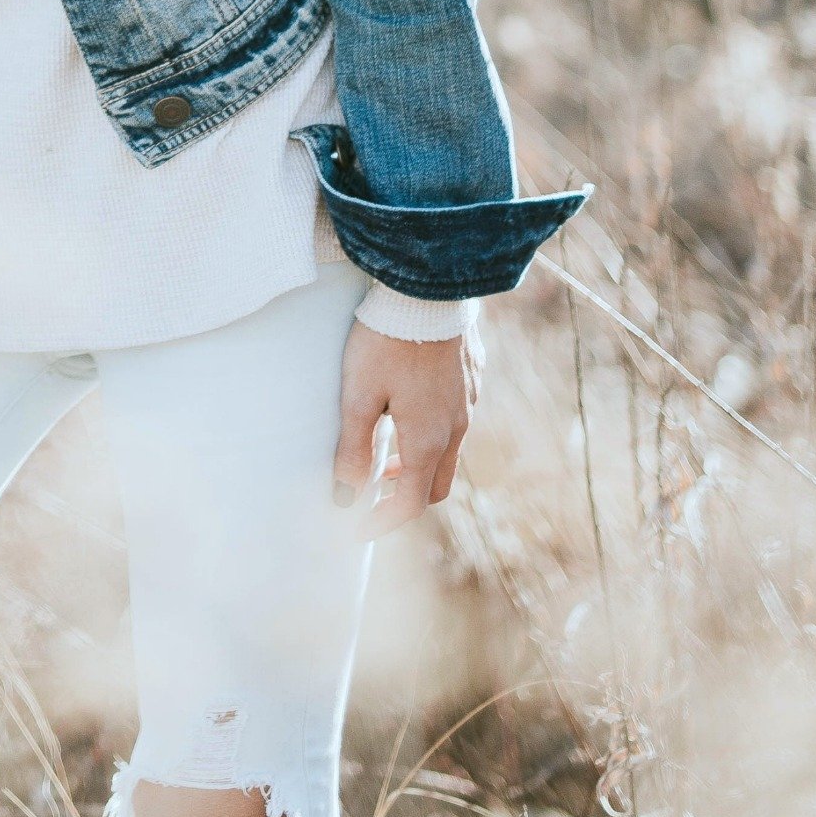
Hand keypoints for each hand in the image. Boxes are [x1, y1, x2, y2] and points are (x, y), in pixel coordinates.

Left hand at [333, 319, 478, 532]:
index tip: (358, 530)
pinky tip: (407, 411)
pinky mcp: (471, 379)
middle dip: (406, 498)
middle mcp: (456, 427)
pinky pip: (455, 422)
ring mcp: (468, 403)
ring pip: (448, 452)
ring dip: (418, 465)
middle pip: (436, 485)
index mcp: (428, 439)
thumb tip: (344, 496)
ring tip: (385, 454)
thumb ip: (352, 448)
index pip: (411, 502)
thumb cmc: (387, 340)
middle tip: (374, 494)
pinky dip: (431, 436)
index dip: (383, 522)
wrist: (429, 287)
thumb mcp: (359, 395)